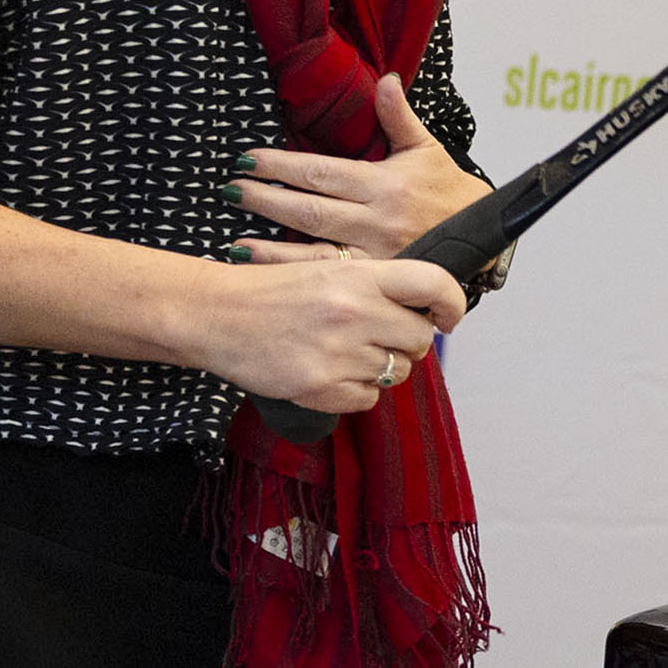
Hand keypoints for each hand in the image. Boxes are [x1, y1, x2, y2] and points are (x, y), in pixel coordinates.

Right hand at [183, 252, 465, 416]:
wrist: (216, 315)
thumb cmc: (269, 291)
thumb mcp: (326, 268)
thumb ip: (374, 283)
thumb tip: (419, 306)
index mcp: (359, 276)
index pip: (432, 285)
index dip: (452, 303)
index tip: (449, 317)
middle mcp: (356, 312)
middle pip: (420, 338)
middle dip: (407, 342)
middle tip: (379, 337)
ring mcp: (340, 353)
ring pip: (397, 373)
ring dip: (379, 368)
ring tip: (344, 353)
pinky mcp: (322, 388)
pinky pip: (368, 399)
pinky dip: (355, 391)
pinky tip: (330, 372)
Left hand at [223, 72, 489, 262]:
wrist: (484, 239)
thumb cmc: (449, 192)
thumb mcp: (427, 149)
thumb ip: (398, 116)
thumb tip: (385, 80)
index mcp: (385, 185)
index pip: (322, 172)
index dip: (281, 166)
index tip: (248, 159)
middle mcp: (378, 222)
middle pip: (310, 210)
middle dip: (266, 200)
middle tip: (231, 190)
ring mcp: (376, 255)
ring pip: (314, 251)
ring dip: (271, 246)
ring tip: (234, 239)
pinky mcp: (375, 281)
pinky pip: (328, 278)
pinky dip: (293, 274)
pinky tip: (264, 270)